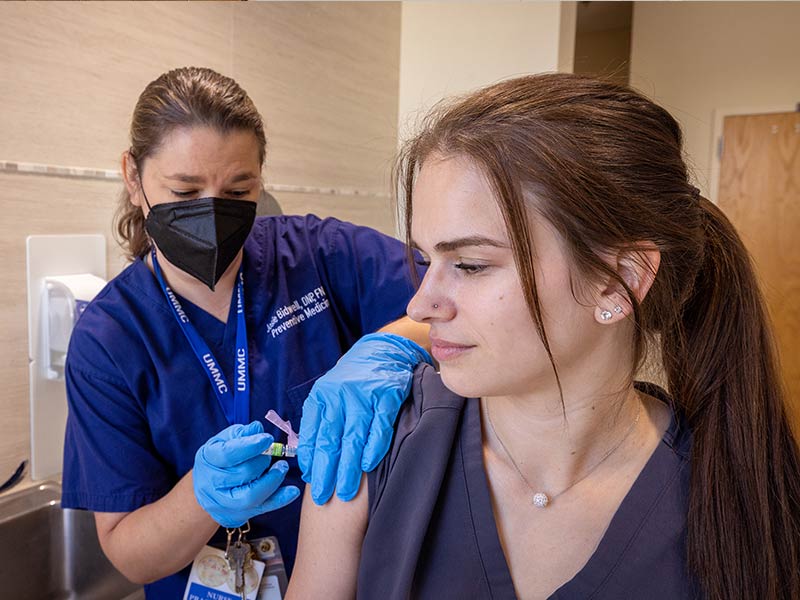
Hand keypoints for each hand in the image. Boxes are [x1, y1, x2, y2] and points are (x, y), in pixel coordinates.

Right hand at [193, 421, 300, 527]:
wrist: (207, 486)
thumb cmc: (219, 458)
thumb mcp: (225, 440)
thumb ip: (242, 434)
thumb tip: (257, 428)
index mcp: (208, 459)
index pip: (229, 454)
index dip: (250, 446)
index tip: (268, 439)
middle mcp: (212, 484)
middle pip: (243, 474)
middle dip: (263, 461)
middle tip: (271, 452)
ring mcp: (223, 503)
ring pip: (251, 496)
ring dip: (273, 480)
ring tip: (282, 467)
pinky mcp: (236, 515)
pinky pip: (261, 509)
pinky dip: (280, 500)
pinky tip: (293, 491)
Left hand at [298, 333, 431, 504]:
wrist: (383, 350)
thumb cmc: (353, 380)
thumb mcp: (330, 394)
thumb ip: (321, 421)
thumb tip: (310, 460)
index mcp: (322, 396)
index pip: (313, 433)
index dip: (311, 460)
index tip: (311, 482)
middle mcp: (340, 394)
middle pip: (331, 439)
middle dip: (327, 471)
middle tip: (323, 496)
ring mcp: (364, 394)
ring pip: (354, 437)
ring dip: (349, 467)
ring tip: (346, 491)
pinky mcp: (387, 395)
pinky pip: (379, 426)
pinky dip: (374, 447)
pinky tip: (368, 465)